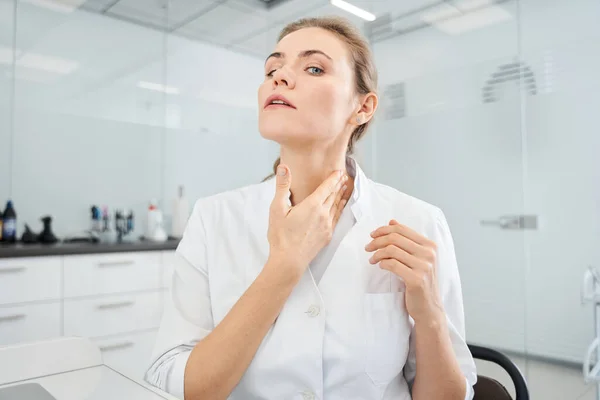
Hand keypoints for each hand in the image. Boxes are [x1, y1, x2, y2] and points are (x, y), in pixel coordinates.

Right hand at [267, 164, 347, 279]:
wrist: (289, 261)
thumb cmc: (281, 236)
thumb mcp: (277, 209)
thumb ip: (282, 186)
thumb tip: (283, 167)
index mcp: (312, 205)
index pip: (326, 187)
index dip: (333, 178)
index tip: (339, 171)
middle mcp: (323, 214)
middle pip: (333, 195)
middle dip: (339, 185)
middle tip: (344, 176)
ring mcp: (327, 226)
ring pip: (337, 206)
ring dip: (341, 196)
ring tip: (345, 188)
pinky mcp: (327, 236)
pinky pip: (336, 218)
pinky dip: (340, 209)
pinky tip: (340, 207)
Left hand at [365, 219, 443, 323]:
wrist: (429, 307)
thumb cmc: (420, 281)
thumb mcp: (417, 258)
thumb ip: (406, 240)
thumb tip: (392, 221)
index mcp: (430, 245)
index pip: (402, 230)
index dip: (383, 230)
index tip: (372, 235)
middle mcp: (429, 254)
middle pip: (395, 238)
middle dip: (377, 241)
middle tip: (368, 247)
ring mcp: (424, 267)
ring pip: (392, 250)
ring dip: (377, 253)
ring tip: (372, 259)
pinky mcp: (416, 279)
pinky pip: (392, 264)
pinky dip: (382, 263)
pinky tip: (380, 266)